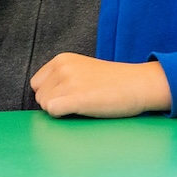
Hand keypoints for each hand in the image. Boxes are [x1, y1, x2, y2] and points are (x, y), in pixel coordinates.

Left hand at [29, 54, 171, 117]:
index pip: (36, 84)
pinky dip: (62, 116)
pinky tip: (80, 111)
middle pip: (40, 97)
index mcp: (61, 60)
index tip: (70, 96)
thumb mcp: (81, 69)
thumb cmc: (113, 82)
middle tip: (80, 102)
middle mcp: (62, 68)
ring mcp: (69, 81)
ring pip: (45, 106)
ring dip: (61, 110)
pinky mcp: (77, 97)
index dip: (50, 94)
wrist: (139, 84)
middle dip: (55, 103)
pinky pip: (52, 111)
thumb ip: (61, 77)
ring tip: (84, 105)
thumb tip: (43, 97)